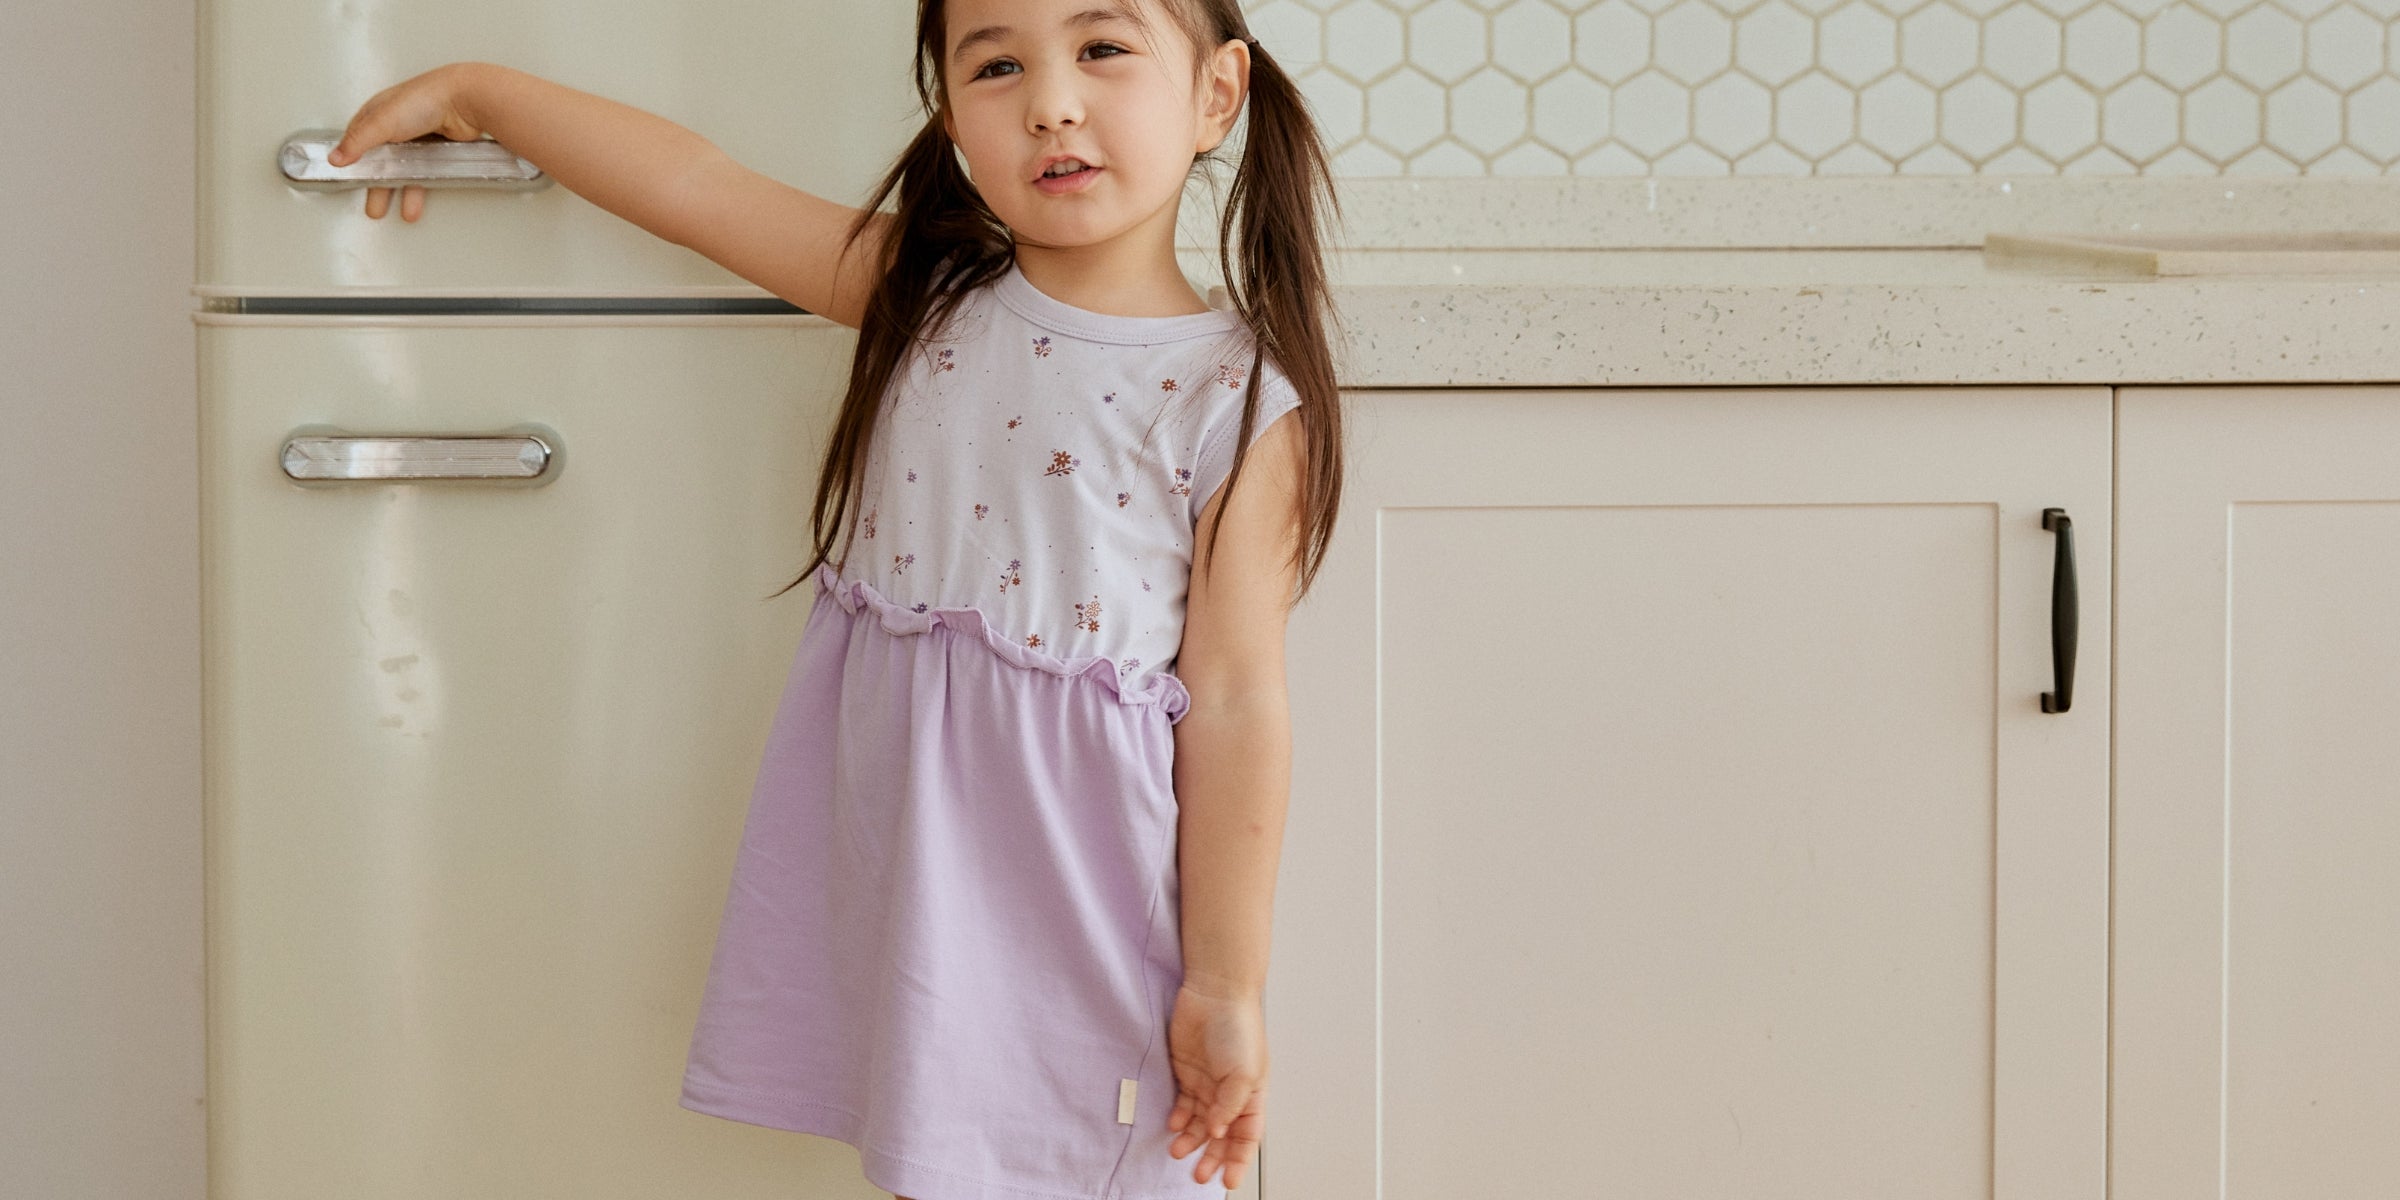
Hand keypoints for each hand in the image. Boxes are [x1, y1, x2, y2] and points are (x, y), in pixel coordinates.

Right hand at [324, 63, 487, 222]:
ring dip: (402, 192)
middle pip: (382, 159)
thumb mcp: (381, 121)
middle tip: (374, 206)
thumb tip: (336, 158)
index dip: (351, 159)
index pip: (357, 139)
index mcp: (377, 113)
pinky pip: (425, 171)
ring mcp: (418, 137)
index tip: (347, 178)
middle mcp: (397, 124)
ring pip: (405, 169)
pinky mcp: (437, 148)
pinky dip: (421, 187)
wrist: (465, 101)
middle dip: (378, 184)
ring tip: (402, 212)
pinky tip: (420, 199)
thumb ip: (357, 142)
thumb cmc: (424, 99)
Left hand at [1164, 978, 1266, 1190]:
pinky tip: (1172, 1125)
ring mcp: (1208, 1084)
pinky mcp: (1187, 1073)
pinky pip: (1182, 1104)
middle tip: (1200, 1174)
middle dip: (1212, 1157)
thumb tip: (1217, 1132)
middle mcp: (1230, 1094)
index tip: (1229, 1182)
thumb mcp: (1243, 1073)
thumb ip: (1230, 1107)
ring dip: (1190, 1140)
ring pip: (1199, 1123)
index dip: (1239, 1160)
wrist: (1213, 995)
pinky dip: (1177, 1118)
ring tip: (1178, 1152)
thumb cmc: (1238, 1028)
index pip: (1247, 1137)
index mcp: (1252, 1095)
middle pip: (1222, 1136)